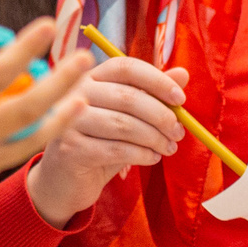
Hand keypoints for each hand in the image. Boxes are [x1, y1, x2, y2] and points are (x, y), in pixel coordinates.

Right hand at [0, 17, 87, 246]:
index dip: (24, 48)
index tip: (50, 24)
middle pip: (27, 107)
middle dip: (59, 81)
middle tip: (87, 58)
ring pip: (28, 136)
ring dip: (59, 116)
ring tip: (84, 100)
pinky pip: (13, 156)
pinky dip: (35, 142)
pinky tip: (39, 135)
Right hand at [26, 56, 189, 226]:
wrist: (65, 179)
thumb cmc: (99, 142)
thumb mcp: (126, 116)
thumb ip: (151, 93)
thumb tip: (182, 74)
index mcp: (90, 77)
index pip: (126, 67)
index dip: (157, 80)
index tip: (180, 98)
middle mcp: (75, 93)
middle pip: (128, 97)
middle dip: (161, 115)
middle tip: (178, 132)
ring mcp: (69, 121)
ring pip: (124, 125)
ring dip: (155, 138)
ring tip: (168, 147)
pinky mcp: (70, 149)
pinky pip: (117, 149)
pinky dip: (142, 154)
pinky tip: (152, 158)